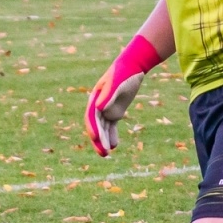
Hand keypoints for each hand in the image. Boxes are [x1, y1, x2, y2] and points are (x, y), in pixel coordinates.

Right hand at [84, 35, 162, 156]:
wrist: (131, 68)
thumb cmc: (123, 73)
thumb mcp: (116, 83)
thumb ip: (108, 95)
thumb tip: (99, 109)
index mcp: (95, 98)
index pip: (91, 116)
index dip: (93, 127)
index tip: (96, 138)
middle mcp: (98, 106)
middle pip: (96, 126)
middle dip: (98, 140)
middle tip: (102, 153)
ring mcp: (106, 110)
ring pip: (103, 128)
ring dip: (104, 141)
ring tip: (106, 154)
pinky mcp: (115, 112)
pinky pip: (111, 127)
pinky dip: (112, 136)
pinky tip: (114, 145)